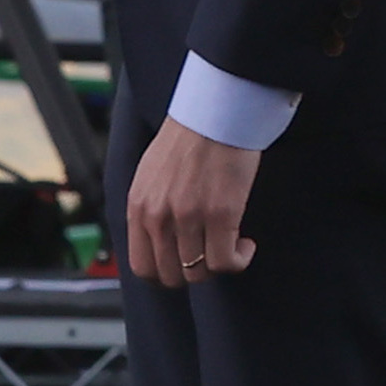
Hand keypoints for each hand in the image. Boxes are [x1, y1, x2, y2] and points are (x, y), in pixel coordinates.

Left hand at [125, 121, 264, 288]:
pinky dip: (238, 261)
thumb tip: (160, 236)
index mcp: (139, 207)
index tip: (185, 264)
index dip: (166, 274)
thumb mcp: (152, 173)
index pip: (142, 267)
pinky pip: (225, 261)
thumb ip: (151, 206)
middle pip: (171, 276)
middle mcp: (158, 217)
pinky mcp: (221, 213)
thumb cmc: (191, 134)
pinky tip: (246, 246)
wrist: (219, 109)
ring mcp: (188, 217)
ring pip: (199, 272)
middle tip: (212, 253)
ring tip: (233, 245)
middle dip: (194, 272)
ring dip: (219, 265)